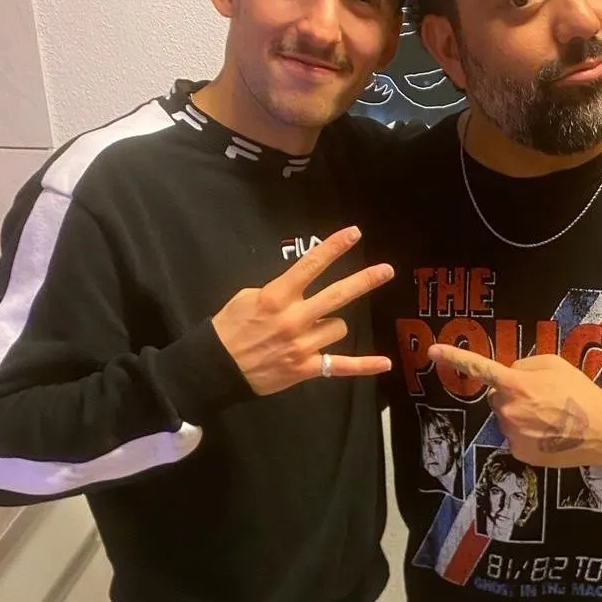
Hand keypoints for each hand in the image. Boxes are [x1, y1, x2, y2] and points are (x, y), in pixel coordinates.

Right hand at [213, 226, 393, 394]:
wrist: (214, 368)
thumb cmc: (229, 327)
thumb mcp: (247, 297)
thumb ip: (278, 291)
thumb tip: (301, 287)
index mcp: (277, 296)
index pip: (311, 265)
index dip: (334, 247)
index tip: (355, 234)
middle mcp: (294, 318)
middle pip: (338, 295)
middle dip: (365, 280)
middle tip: (387, 270)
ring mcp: (302, 345)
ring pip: (338, 327)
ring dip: (329, 326)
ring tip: (310, 332)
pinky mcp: (306, 368)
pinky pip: (341, 365)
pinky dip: (364, 366)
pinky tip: (385, 362)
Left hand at [427, 344, 601, 467]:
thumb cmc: (581, 392)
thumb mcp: (555, 364)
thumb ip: (525, 365)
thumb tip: (510, 373)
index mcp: (515, 384)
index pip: (479, 368)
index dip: (454, 357)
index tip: (431, 350)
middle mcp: (507, 409)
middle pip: (498, 397)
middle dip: (513, 395)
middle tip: (543, 398)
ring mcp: (512, 434)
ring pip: (507, 418)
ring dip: (521, 415)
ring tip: (551, 417)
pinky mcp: (519, 453)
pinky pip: (516, 437)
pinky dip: (528, 434)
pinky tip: (549, 433)